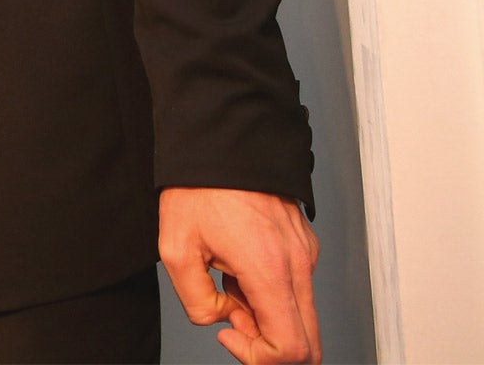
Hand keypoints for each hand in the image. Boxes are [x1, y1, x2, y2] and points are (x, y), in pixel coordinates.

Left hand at [160, 187, 320, 363]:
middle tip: (228, 311)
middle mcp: (299, 265)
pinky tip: (238, 262)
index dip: (259, 357)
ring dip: (264, 312)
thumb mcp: (176, 250)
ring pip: (299, 314)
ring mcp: (306, 254)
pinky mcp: (304, 245)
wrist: (221, 140)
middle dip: (266, 342)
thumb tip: (223, 319)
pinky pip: (295, 287)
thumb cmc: (198, 189)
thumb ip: (197, 302)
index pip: (292, 348)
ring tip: (227, 276)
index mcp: (270, 271)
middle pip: (307, 341)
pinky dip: (268, 290)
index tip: (228, 332)